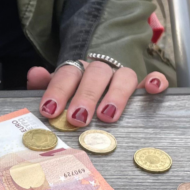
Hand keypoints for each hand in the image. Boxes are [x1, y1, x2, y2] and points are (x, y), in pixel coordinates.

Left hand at [27, 61, 167, 125]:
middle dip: (86, 96)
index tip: (50, 110)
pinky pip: (154, 78)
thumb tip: (34, 74)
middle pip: (95, 75)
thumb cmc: (74, 96)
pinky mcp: (143, 86)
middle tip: (78, 118)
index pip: (67, 74)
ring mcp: (122, 77)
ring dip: (116, 94)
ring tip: (107, 116)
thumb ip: (44, 85)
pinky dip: (155, 82)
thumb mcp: (57, 92)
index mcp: (77, 71)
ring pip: (124, 76)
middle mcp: (100, 71)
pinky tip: (152, 89)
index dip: (58, 91)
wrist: (99, 84)